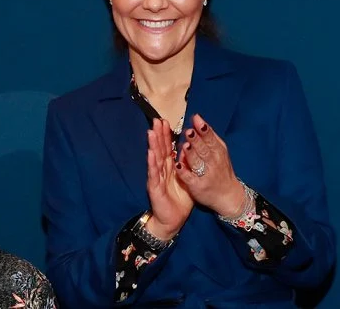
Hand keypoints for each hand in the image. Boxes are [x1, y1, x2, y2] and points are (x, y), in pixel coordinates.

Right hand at [146, 118, 192, 239]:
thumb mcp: (187, 179)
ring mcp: (156, 177)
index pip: (167, 147)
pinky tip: (151, 153)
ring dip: (152, 145)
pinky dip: (152, 163)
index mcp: (170, 167)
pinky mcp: (154, 187)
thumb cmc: (179, 200)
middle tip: (156, 120)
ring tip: (151, 132)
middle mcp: (161, 170)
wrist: (172, 220)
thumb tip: (189, 150)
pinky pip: (154, 174)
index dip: (166, 135)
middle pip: (160, 149)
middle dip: (158, 135)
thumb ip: (187, 166)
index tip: (165, 121)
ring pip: (155, 158)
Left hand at [176, 114, 244, 216]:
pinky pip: (189, 177)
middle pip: (204, 149)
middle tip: (189, 131)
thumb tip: (198, 119)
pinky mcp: (197, 186)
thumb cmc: (221, 170)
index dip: (203, 129)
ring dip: (190, 154)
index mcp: (218, 152)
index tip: (196, 119)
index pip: (211, 138)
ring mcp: (205, 175)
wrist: (228, 195)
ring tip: (184, 145)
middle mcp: (213, 163)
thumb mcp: (220, 152)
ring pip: (197, 162)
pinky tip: (177, 164)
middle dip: (196, 140)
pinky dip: (183, 171)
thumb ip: (210, 137)